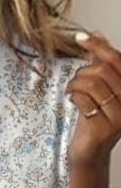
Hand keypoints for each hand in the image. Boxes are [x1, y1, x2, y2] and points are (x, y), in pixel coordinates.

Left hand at [65, 30, 120, 166]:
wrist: (89, 153)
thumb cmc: (93, 121)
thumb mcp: (99, 90)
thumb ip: (99, 63)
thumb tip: (97, 35)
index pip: (117, 60)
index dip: (98, 46)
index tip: (81, 37)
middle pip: (103, 70)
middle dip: (82, 71)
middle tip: (74, 82)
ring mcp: (118, 116)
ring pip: (92, 83)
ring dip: (75, 84)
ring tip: (72, 91)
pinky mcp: (103, 127)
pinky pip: (84, 100)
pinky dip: (73, 95)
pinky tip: (71, 99)